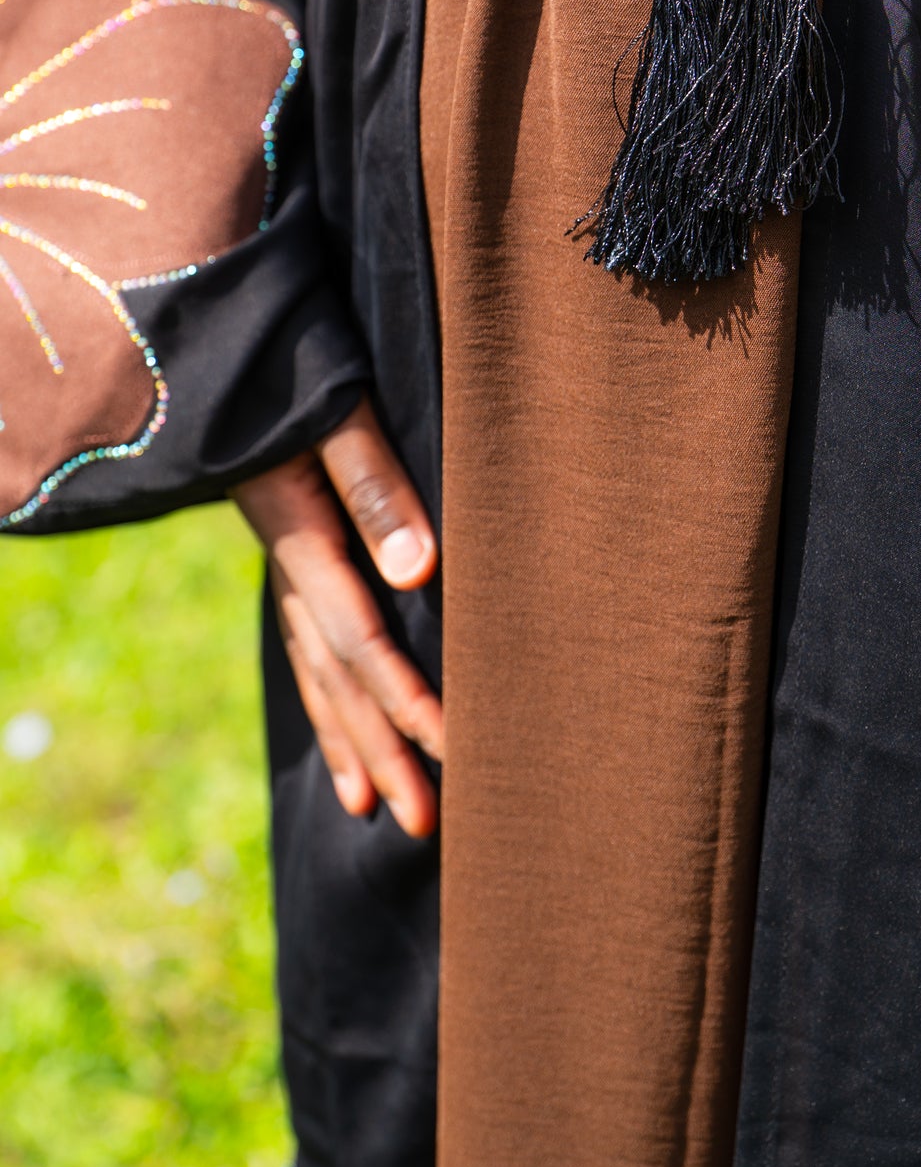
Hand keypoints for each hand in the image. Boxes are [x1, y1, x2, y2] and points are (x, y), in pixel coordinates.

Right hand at [235, 397, 442, 834]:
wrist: (223, 343)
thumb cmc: (292, 367)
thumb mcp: (337, 415)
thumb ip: (376, 488)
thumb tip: (422, 571)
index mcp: (302, 536)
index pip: (361, 638)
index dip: (407, 697)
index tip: (452, 749)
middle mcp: (290, 564)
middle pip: (339, 677)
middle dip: (383, 750)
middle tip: (425, 823)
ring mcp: (285, 564)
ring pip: (318, 673)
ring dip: (352, 740)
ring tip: (374, 809)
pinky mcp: (292, 550)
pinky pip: (306, 644)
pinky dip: (326, 697)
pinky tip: (341, 733)